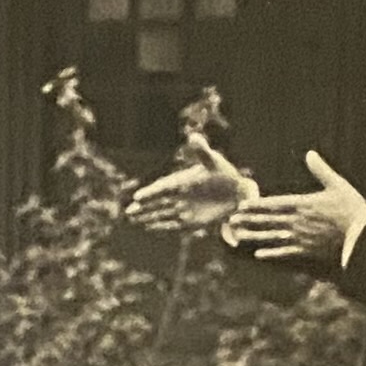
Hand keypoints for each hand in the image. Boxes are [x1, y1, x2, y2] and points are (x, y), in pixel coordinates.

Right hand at [122, 150, 255, 238]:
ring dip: (148, 217)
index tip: (138, 197)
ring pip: (161, 214)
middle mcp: (179, 195)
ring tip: (132, 219)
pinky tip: (148, 227)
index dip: (150, 193)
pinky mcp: (190, 221)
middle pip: (157, 203)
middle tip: (128, 212)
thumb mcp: (214, 162)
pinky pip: (173, 224)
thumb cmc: (225, 174)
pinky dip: (161, 226)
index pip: (162, 188)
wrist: (237, 193)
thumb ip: (202, 152)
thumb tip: (193, 137)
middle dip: (143, 207)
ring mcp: (183, 209)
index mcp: (182, 181)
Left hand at [228, 150, 365, 267]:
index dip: (257, 205)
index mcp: (303, 204)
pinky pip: (285, 253)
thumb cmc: (352, 208)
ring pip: (272, 236)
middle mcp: (297, 221)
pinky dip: (271, 254)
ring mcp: (300, 237)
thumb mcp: (337, 184)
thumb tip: (310, 153)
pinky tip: (259, 255)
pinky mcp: (307, 251)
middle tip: (231, 220)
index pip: (274, 204)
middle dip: (249, 220)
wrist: (362, 235)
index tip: (242, 206)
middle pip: (268, 220)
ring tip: (237, 235)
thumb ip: (321, 170)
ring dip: (254, 236)